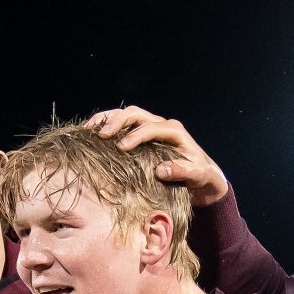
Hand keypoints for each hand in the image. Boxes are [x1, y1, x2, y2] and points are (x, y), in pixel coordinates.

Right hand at [85, 106, 227, 205]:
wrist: (203, 179)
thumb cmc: (201, 177)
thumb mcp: (197, 176)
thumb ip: (183, 171)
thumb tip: (161, 170)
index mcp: (175, 132)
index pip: (151, 128)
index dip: (135, 136)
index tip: (121, 148)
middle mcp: (162, 125)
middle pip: (136, 114)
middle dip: (117, 122)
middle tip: (102, 135)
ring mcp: (151, 128)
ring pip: (128, 115)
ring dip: (109, 119)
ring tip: (90, 129)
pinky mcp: (143, 135)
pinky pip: (124, 125)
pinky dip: (108, 125)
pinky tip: (93, 132)